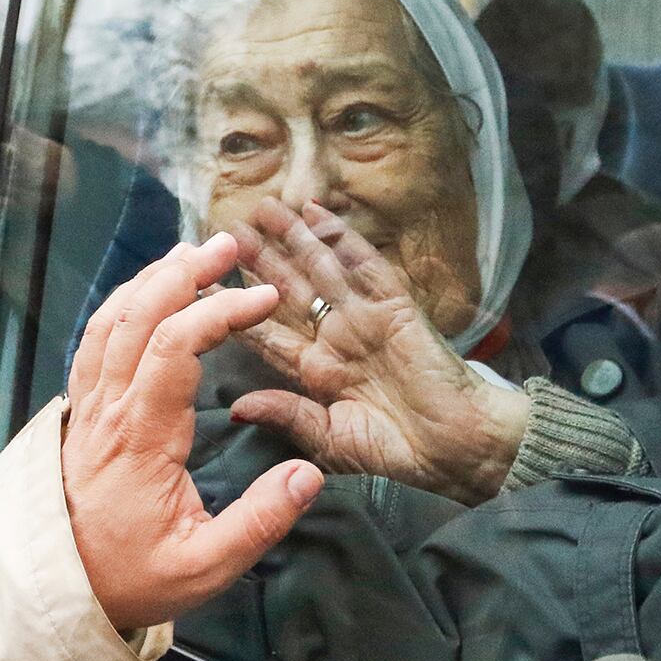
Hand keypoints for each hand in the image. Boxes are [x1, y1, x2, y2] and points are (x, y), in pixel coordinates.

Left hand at [63, 232, 323, 630]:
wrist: (57, 593)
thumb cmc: (131, 579)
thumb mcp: (205, 567)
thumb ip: (259, 521)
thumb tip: (308, 475)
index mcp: (139, 437)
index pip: (173, 347)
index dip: (219, 311)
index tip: (264, 298)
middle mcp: (106, 411)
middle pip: (136, 316)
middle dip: (183, 272)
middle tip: (229, 246)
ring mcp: (86, 409)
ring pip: (107, 322)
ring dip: (149, 281)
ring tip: (190, 255)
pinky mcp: (79, 415)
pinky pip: (92, 343)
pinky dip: (121, 306)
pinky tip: (143, 296)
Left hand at [227, 199, 529, 505]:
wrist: (459, 451)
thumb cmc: (399, 453)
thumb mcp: (332, 441)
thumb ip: (287, 416)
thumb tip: (234, 406)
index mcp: (317, 371)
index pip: (266, 332)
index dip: (234, 309)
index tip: (200, 285)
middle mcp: (336, 337)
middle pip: (288, 289)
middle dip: (258, 259)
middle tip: (225, 230)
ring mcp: (366, 318)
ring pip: (320, 268)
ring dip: (292, 238)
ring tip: (262, 208)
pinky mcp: (396, 307)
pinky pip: (365, 266)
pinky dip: (342, 239)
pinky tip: (318, 213)